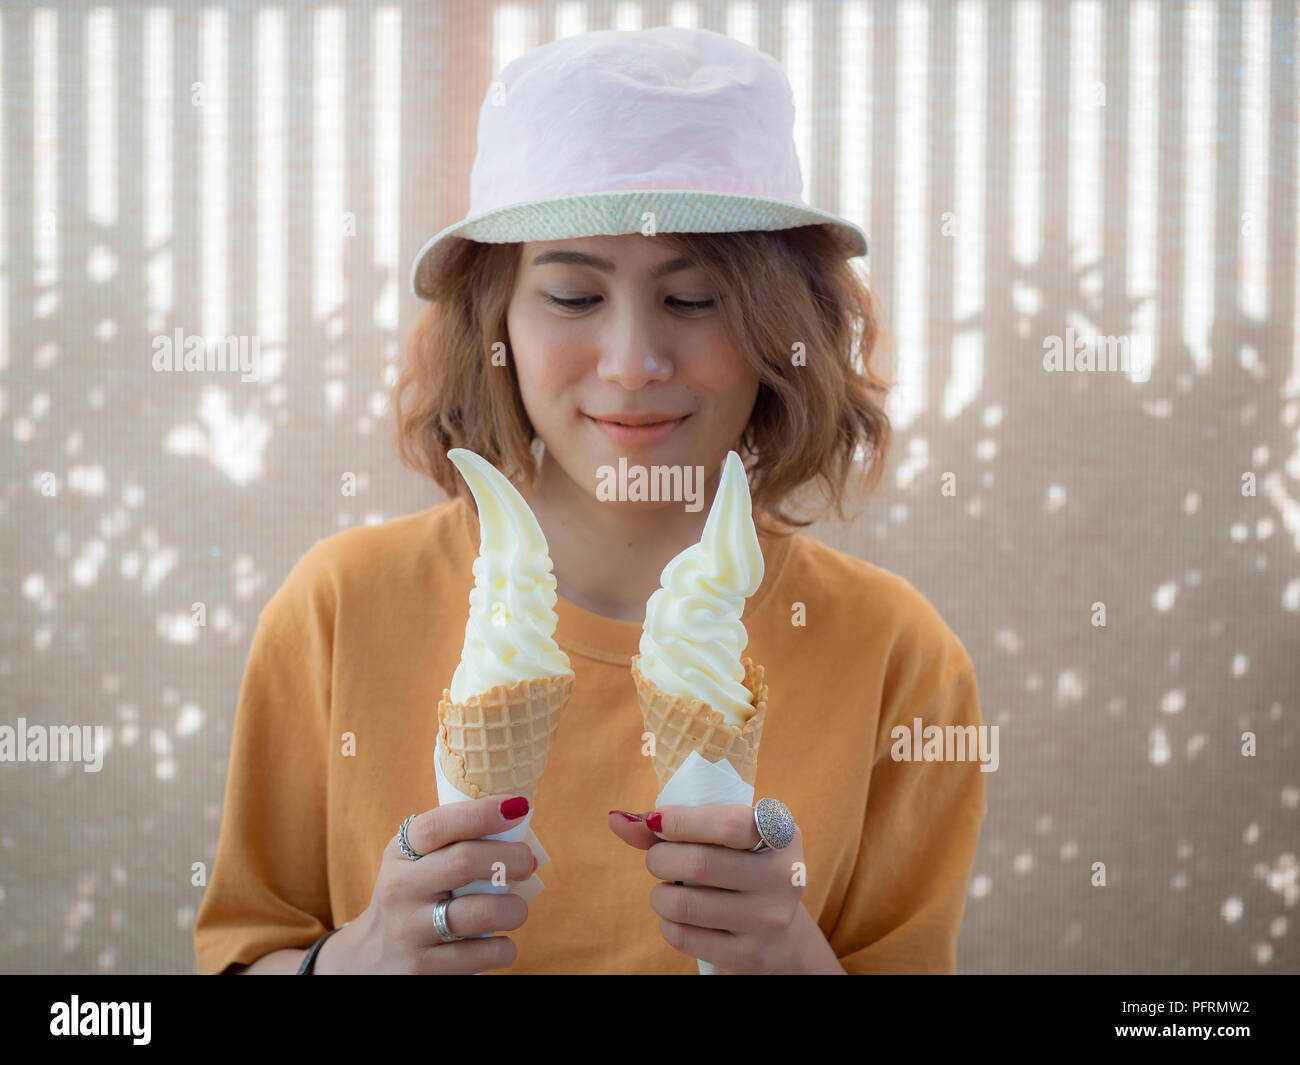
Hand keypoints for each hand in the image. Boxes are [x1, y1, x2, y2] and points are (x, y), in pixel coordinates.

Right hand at [318, 795, 536, 973]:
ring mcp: (410, 931)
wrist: (368, 960)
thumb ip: (454, 841)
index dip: (481, 813)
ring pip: (480, 912)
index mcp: (401, 854)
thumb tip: (517, 818)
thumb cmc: (412, 896)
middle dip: (510, 857)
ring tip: (517, 909)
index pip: (438, 826)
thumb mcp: (415, 863)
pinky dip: (504, 948)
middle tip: (527, 863)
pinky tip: (501, 943)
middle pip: (464, 861)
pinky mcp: (423, 968)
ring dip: (514, 908)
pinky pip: (482, 955)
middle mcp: (400, 889)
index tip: (518, 806)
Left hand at [607, 805, 839, 973]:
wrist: (783, 933)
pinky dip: (667, 923)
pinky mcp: (751, 955)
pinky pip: (683, 936)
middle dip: (659, 858)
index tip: (656, 822)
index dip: (682, 821)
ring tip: (667, 889)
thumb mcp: (722, 839)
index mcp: (780, 833)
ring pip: (683, 903)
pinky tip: (680, 917)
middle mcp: (783, 876)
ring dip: (659, 894)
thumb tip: (616, 819)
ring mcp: (769, 919)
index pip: (727, 824)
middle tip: (657, 860)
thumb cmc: (739, 868)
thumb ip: (672, 826)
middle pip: (699, 863)